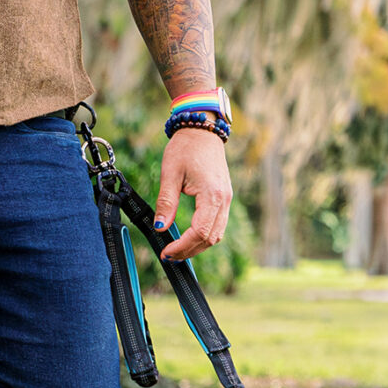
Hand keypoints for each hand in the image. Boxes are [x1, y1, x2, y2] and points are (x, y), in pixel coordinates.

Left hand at [154, 126, 231, 259]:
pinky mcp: (224, 198)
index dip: (182, 246)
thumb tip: (160, 228)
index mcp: (212, 195)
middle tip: (169, 255)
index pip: (199, 232)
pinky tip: (188, 237)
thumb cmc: (185, 149)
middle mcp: (224, 200)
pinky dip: (204, 236)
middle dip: (189, 250)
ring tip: (177, 250)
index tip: (166, 252)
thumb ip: (166, 202)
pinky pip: (218, 225)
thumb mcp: (170, 174)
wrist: (202, 131)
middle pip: (210, 238)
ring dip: (198, 246)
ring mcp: (227, 200)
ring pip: (216, 234)